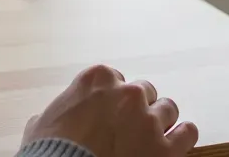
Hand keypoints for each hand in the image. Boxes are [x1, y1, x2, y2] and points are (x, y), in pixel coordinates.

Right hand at [23, 65, 197, 156]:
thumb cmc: (49, 154)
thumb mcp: (40, 126)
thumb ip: (56, 113)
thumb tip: (45, 121)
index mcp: (98, 79)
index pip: (115, 79)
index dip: (112, 99)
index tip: (108, 112)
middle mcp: (128, 94)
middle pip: (144, 92)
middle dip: (136, 109)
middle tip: (127, 128)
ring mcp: (148, 120)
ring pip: (168, 109)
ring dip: (160, 123)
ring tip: (149, 138)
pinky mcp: (164, 148)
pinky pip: (188, 132)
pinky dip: (182, 138)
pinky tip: (174, 144)